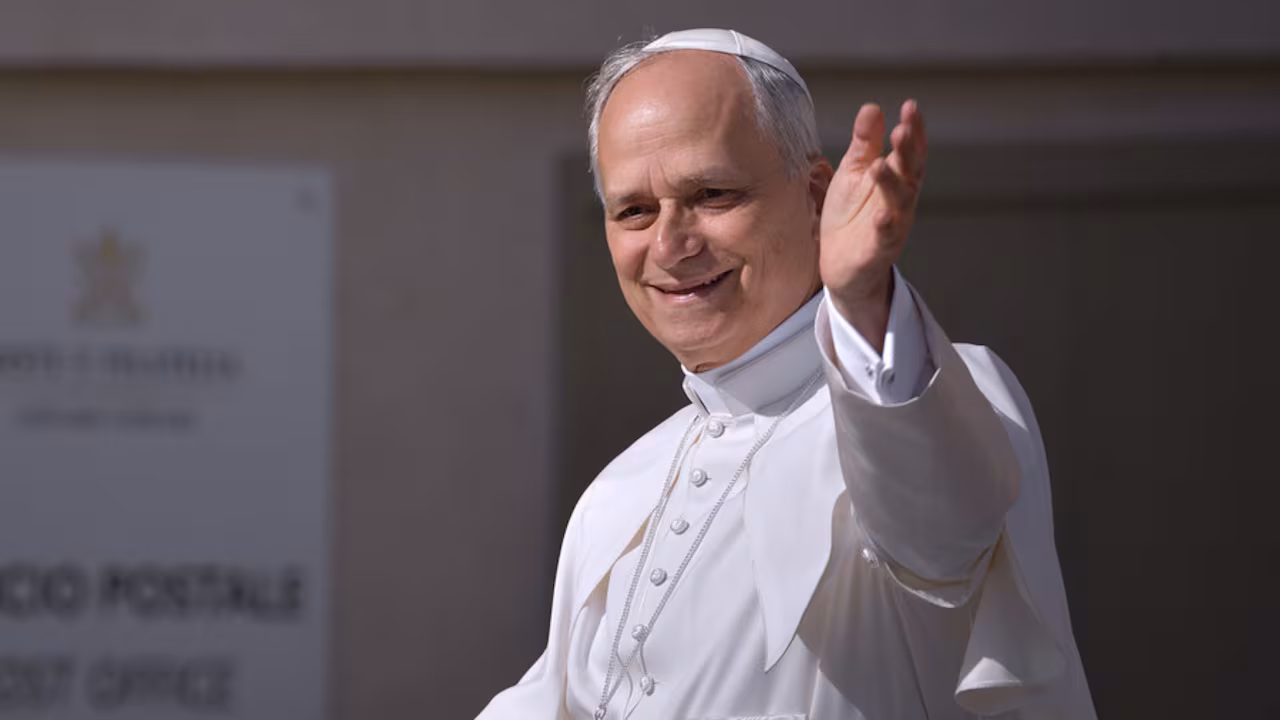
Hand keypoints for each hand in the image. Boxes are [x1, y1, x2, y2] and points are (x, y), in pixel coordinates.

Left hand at [819, 100, 926, 350]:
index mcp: (896, 177)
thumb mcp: (854, 172)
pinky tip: (881, 214)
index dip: (913, 129)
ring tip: (879, 166)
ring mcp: (893, 223)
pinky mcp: (879, 248)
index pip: (910, 150)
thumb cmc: (850, 214)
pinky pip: (886, 236)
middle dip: (908, 151)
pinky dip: (886, 225)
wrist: (840, 261)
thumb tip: (872, 108)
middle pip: (909, 171)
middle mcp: (901, 199)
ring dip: (891, 184)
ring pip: (899, 201)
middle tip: (902, 130)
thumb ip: (864, 143)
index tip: (910, 106)